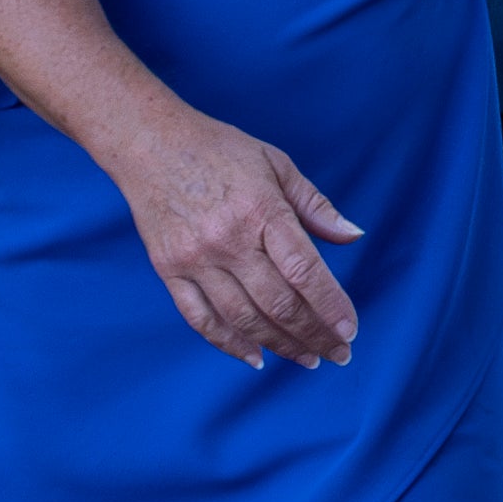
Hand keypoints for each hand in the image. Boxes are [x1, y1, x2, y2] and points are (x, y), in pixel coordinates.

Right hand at [113, 111, 360, 367]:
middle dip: (314, 335)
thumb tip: (353, 236)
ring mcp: (196, 259)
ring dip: (280, 345)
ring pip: (243, 318)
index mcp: (261, 211)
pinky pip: (200, 318)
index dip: (330, 306)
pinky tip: (255, 356)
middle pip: (278, 303)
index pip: (304, 270)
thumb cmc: (219, 150)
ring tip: (307, 358)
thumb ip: (315, 205)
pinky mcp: (169, 270)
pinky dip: (229, 343)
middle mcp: (228, 240)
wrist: (149, 143)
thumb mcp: (276, 164)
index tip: (350, 330)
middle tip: (338, 353)